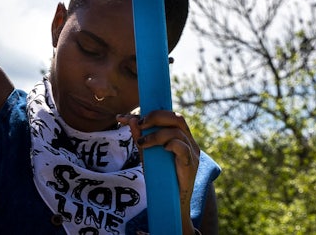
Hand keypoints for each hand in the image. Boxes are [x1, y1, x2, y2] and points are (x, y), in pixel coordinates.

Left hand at [118, 110, 200, 230]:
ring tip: (143, 143)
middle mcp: (188, 142)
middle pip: (176, 118)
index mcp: (179, 136)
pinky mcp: (191, 164)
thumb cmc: (160, 177)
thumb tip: (128, 120)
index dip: (147, 113)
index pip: (168, 116)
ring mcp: (192, 152)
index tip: (123, 118)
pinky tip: (162, 149)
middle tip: (139, 124)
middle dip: (155, 117)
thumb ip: (140, 138)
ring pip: (177, 131)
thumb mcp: (146, 155)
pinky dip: (170, 144)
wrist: (170, 202)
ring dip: (156, 134)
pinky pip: (183, 147)